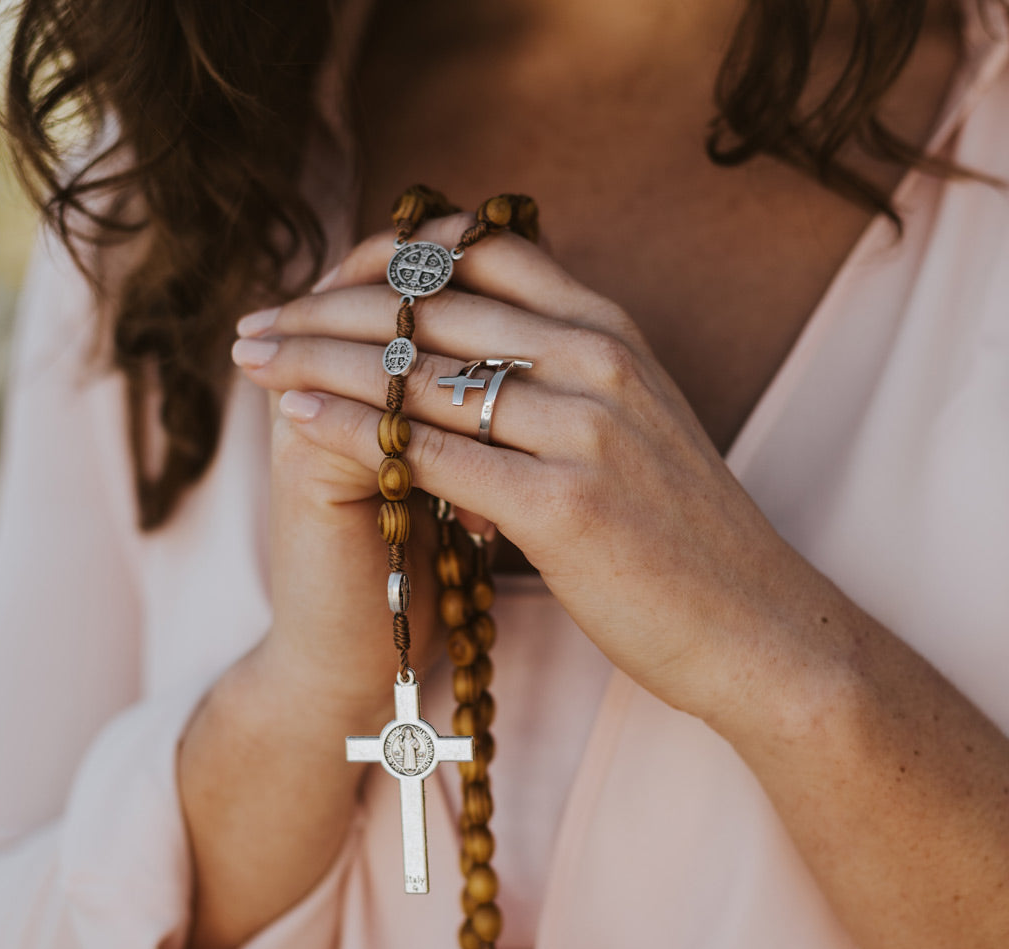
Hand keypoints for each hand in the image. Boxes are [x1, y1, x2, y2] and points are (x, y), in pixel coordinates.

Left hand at [233, 214, 792, 727]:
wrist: (757, 629)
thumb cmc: (688, 542)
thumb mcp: (637, 431)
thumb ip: (568, 383)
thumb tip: (482, 369)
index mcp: (616, 335)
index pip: (481, 260)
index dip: (388, 264)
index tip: (323, 285)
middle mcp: (601, 363)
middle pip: (435, 308)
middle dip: (327, 308)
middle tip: (255, 320)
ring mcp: (585, 430)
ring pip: (420, 373)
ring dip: (318, 358)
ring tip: (251, 355)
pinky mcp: (565, 505)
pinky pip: (431, 451)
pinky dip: (352, 427)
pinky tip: (294, 416)